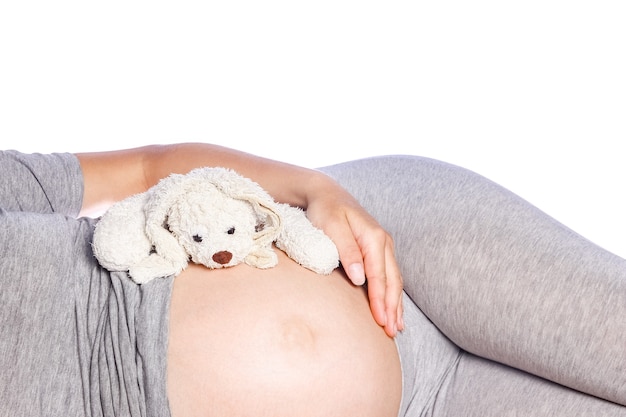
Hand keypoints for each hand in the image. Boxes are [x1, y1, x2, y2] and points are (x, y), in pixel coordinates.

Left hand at [305, 177, 403, 337]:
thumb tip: (360, 278)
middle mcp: (384, 242)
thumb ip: (347, 251)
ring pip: (394, 279)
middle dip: (393, 307)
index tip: (381, 320)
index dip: (380, 299)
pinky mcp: (379, 250)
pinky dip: (393, 293)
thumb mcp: (332, 227)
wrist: (327, 194)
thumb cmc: (325, 210)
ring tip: (397, 327)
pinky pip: (390, 275)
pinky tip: (394, 308)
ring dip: (396, 304)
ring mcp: (383, 246)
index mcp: (374, 237)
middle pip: (392, 280)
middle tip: (392, 332)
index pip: (379, 275)